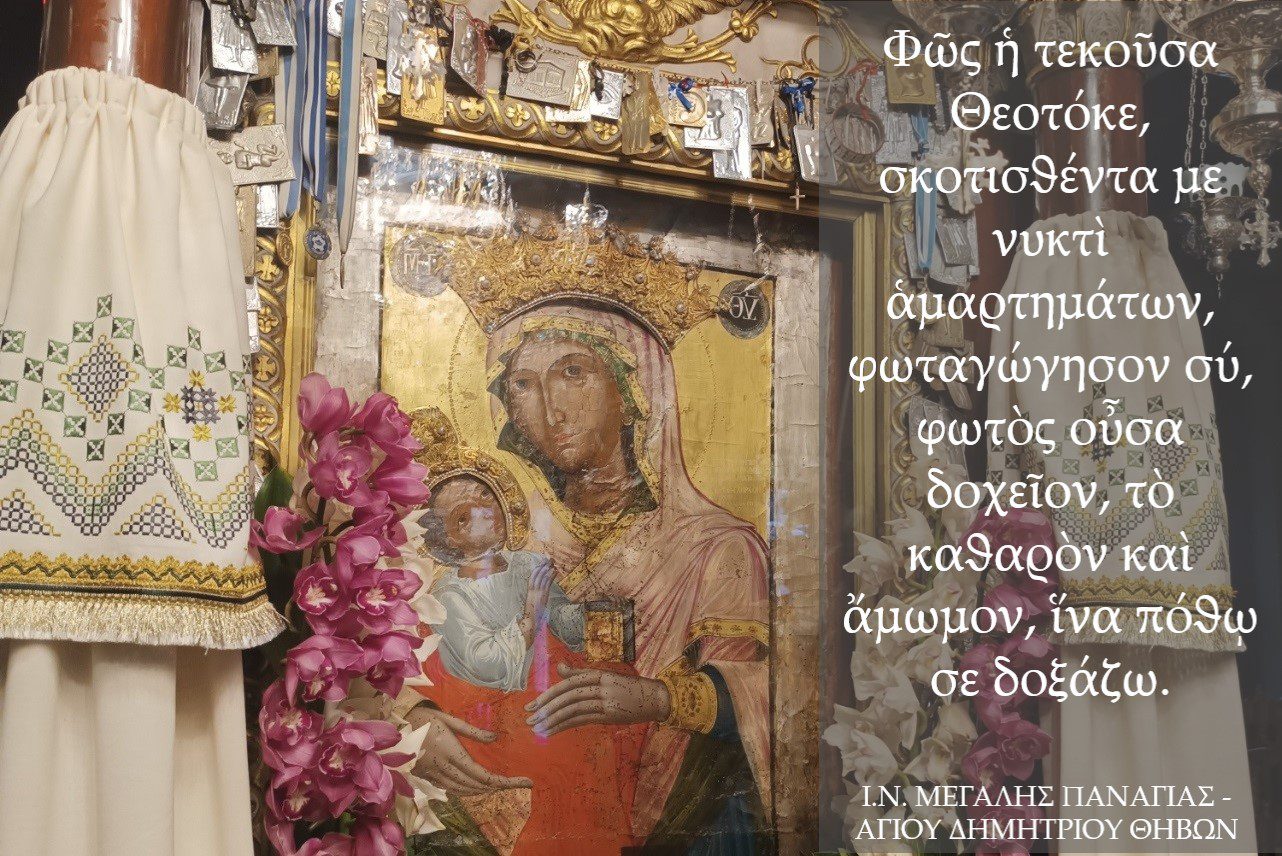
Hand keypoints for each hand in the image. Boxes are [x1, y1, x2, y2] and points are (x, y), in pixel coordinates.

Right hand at [407, 706, 533, 795]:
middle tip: (512, 783)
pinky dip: (463, 790)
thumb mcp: (450, 720)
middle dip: (494, 787)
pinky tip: (471, 787)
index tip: (522, 781)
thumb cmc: (424, 718)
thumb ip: (473, 731)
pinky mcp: (426, 777)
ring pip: (461, 790)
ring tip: (495, 787)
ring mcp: (433, 775)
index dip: (503, 781)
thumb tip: (495, 737)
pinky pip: (449, 789)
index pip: (481, 774)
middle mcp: (443, 767)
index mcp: (451, 752)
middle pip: (473, 785)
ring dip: (479, 791)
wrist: (394, 727)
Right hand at [520, 558, 553, 634]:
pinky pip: (547, 583)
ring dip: (547, 569)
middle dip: (543, 566)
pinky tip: (554, 571)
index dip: (537, 569)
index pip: (533, 577)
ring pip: (542, 577)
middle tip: (548, 559)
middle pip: (538, 575)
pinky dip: (550, 576)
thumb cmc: (532, 614)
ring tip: (552, 563)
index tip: (542, 563)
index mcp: (529, 592)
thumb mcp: (533, 603)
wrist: (530, 620)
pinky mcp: (543, 595)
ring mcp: (538, 592)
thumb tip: (540, 591)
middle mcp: (533, 590)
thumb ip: (535, 596)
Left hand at [524, 663, 671, 735]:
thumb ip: (582, 673)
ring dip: (553, 719)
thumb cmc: (628, 687)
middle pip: (568, 696)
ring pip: (574, 709)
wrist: (654, 698)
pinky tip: (553, 731)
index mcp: (599, 674)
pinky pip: (583, 720)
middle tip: (529, 716)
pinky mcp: (610, 716)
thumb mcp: (606, 676)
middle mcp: (601, 686)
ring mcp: (606, 701)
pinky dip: (566, 726)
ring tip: (537, 727)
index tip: (533, 703)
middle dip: (546, 707)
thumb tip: (559, 667)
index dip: (549, 693)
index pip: (569, 683)